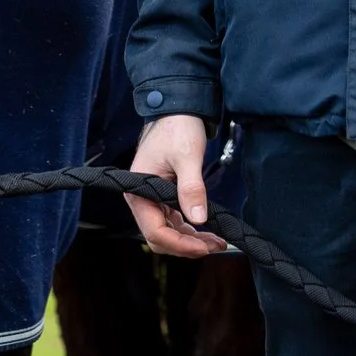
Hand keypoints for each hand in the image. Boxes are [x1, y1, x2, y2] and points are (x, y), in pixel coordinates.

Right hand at [124, 114, 225, 256]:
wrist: (179, 108)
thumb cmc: (177, 127)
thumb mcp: (187, 157)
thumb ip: (191, 188)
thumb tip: (198, 219)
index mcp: (139, 190)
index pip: (154, 231)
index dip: (179, 244)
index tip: (204, 247)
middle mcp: (142, 198)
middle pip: (160, 237)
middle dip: (186, 246)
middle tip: (214, 245)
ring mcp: (152, 198)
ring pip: (168, 232)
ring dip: (190, 240)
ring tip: (216, 240)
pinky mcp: (163, 196)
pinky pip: (173, 221)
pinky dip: (189, 229)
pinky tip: (207, 229)